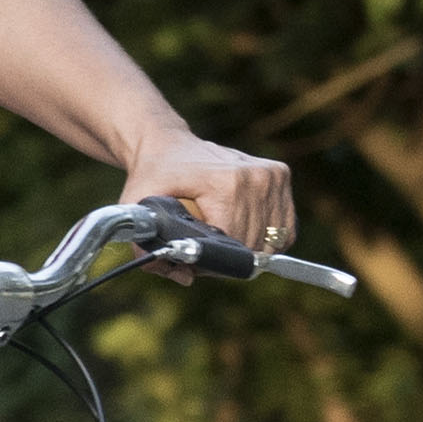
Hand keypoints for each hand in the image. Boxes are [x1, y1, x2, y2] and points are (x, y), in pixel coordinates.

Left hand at [119, 131, 297, 269]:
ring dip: (248, 248)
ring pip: (271, 240)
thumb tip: (184, 277)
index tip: (192, 255)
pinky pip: (284, 227)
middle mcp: (256, 176)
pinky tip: (243, 229)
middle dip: (228, 256)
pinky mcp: (280, 174)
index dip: (212, 261)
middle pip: (253, 244)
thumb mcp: (138, 207)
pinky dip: (266, 236)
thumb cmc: (154, 176)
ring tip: (221, 236)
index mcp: (226, 182)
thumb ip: (146, 246)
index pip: (234, 243)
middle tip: (203, 246)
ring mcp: (272, 174)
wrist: (168, 144)